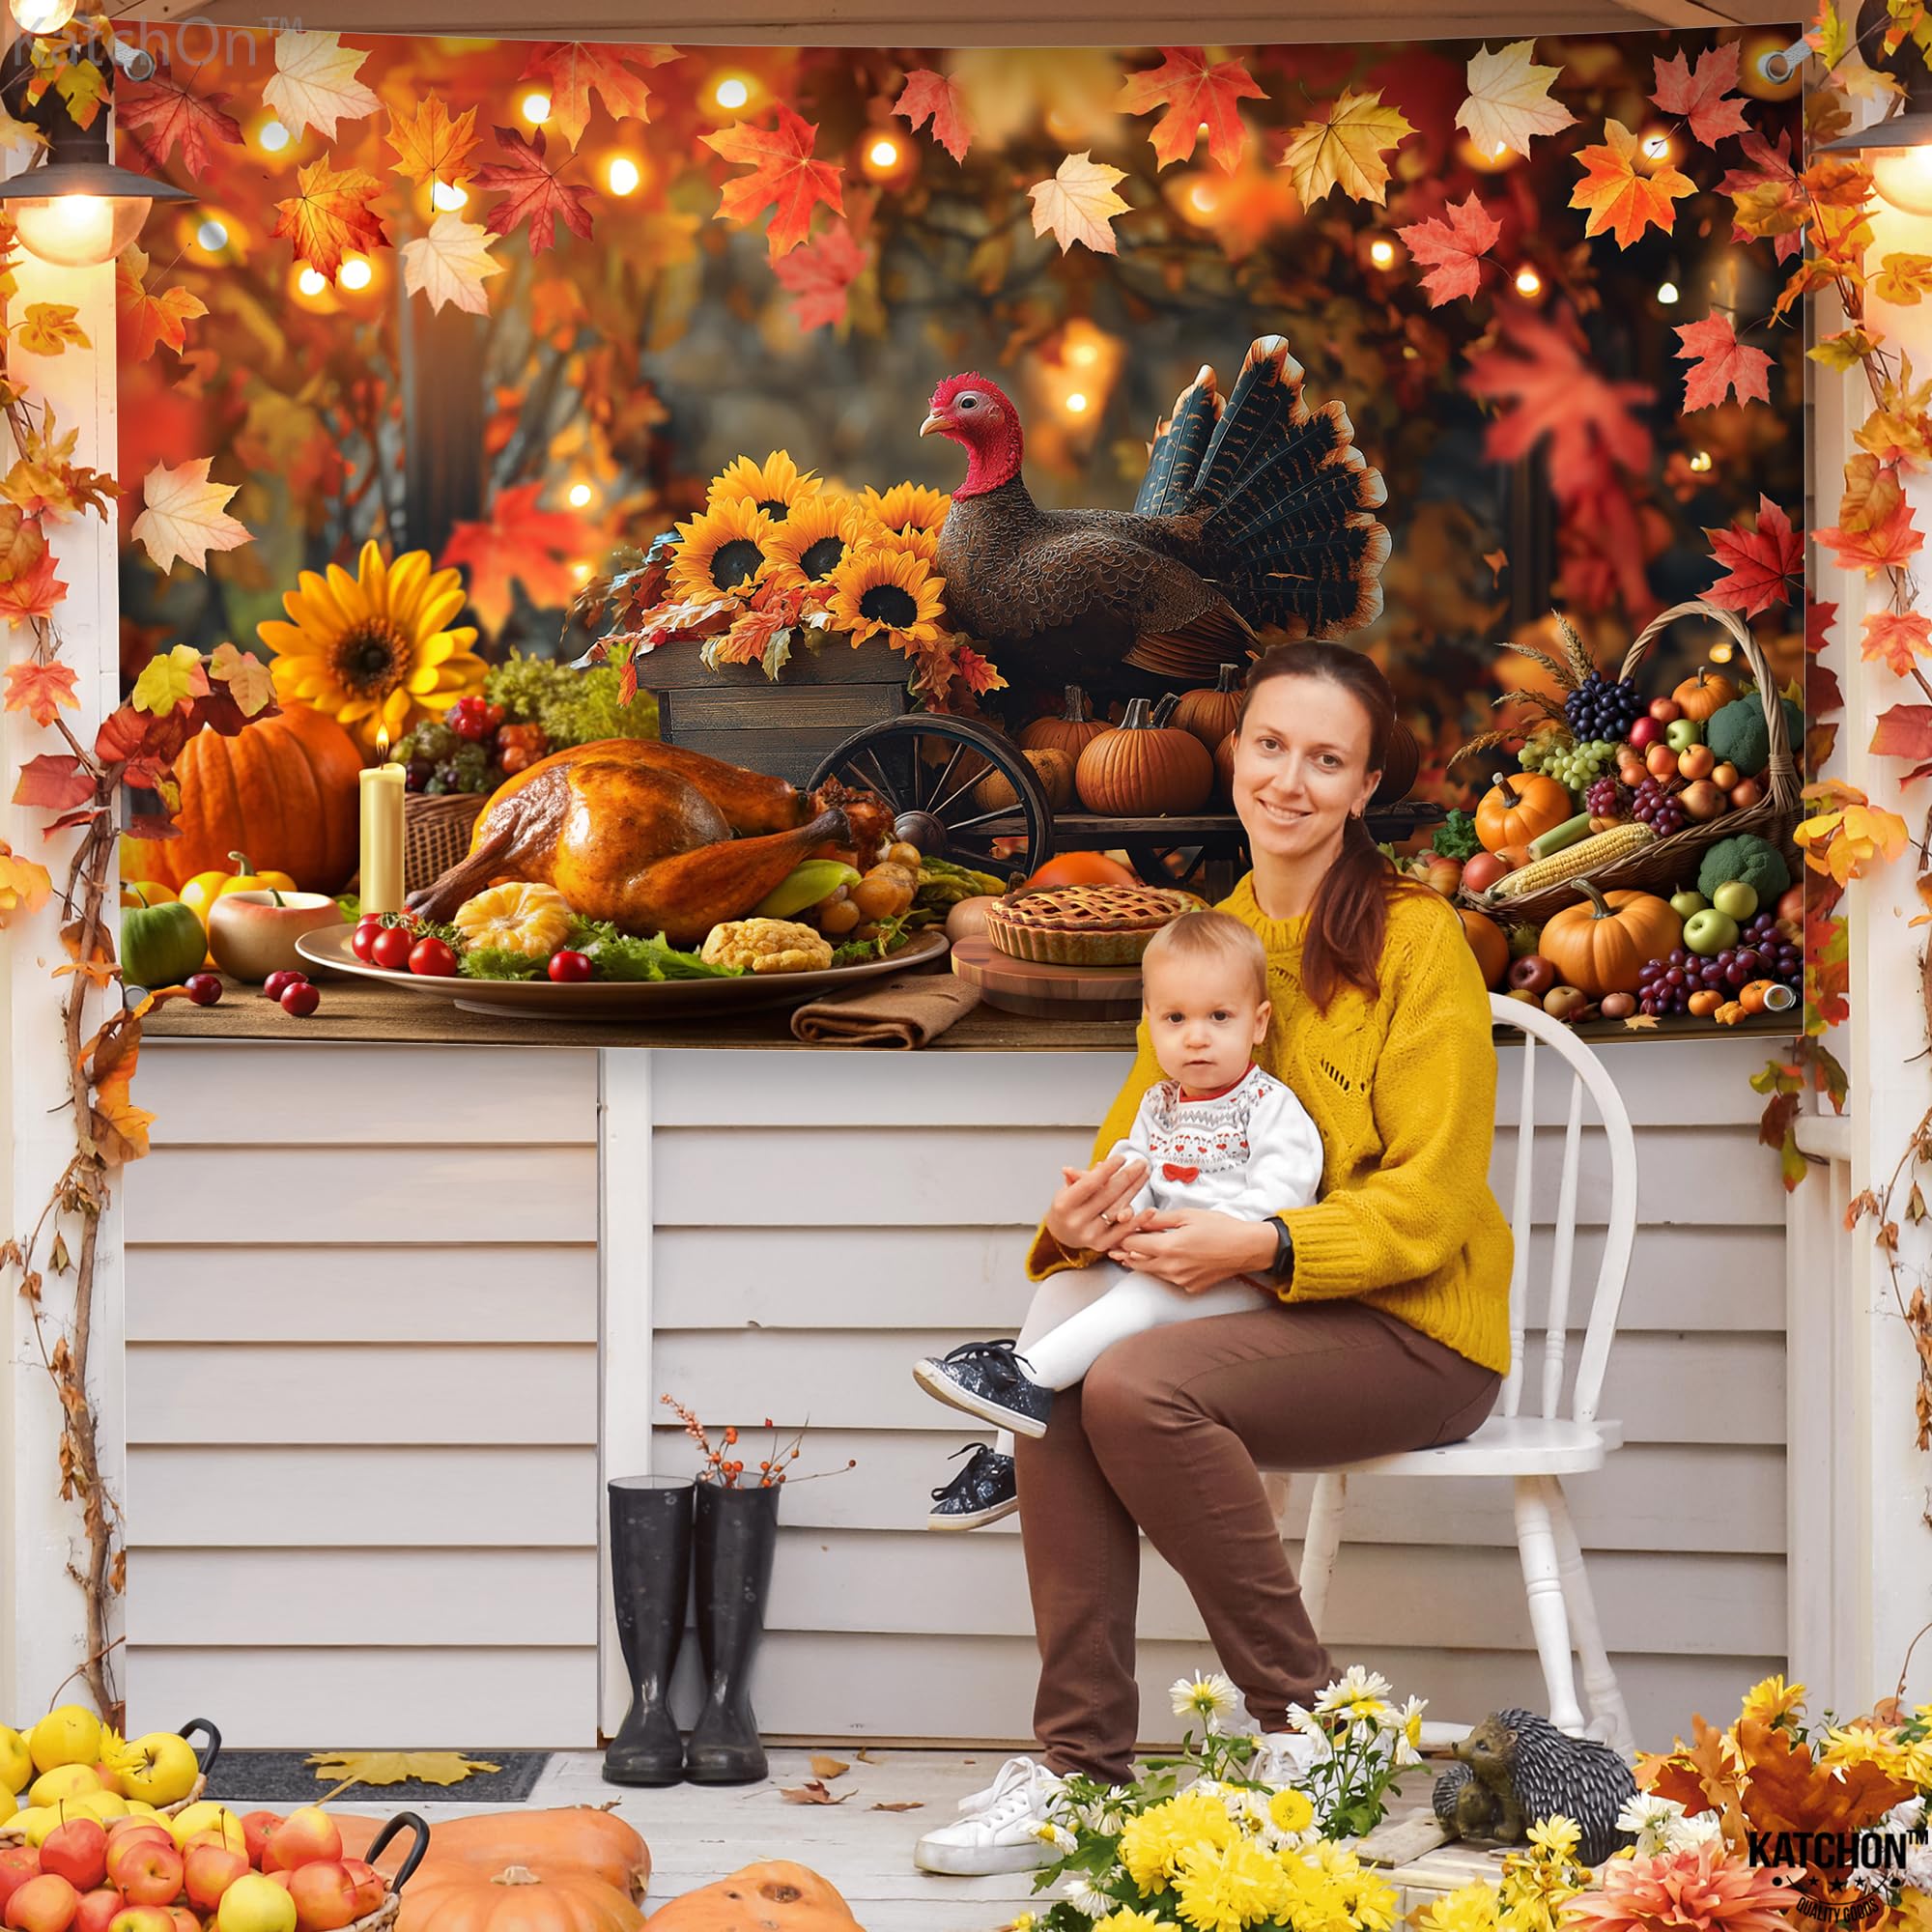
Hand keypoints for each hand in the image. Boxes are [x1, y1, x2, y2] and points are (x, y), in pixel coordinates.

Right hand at [1045, 1153, 1150, 1252]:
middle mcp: (1076, 1221)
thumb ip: (1083, 1177)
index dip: (1108, 1170)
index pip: (1090, 1183)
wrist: (1062, 1233)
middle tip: (1140, 1163)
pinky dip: (1139, 1220)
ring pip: (1118, 1209)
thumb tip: (1100, 1166)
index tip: (1122, 1158)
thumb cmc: (1067, 1207)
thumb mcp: (1067, 1188)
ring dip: (1134, 1190)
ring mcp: (1090, 1234)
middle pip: (1108, 1195)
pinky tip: (1151, 1210)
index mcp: (1064, 1205)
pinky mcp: (1103, 1244)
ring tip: (1144, 1175)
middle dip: (1127, 1176)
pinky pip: (1125, 1231)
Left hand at [1106, 1208, 1279, 1294]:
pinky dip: (1162, 1268)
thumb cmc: (1222, 1228)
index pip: (1131, 1245)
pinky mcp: (1189, 1288)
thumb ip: (1158, 1221)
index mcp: (1169, 1248)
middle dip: (1127, 1251)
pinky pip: (1167, 1278)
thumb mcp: (1187, 1215)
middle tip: (1120, 1241)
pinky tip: (1168, 1256)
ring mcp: (1180, 1281)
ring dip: (1144, 1260)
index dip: (1123, 1236)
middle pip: (1135, 1262)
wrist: (1247, 1248)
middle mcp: (1171, 1269)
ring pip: (1150, 1271)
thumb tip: (1138, 1221)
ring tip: (1141, 1246)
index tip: (1120, 1230)